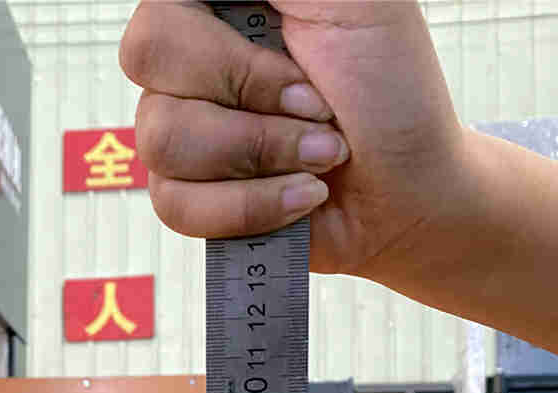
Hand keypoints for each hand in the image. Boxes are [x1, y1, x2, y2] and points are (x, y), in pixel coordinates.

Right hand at [120, 1, 470, 281]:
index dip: (221, 47)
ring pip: (160, 140)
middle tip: (316, 111)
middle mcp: (192, 60)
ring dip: (260, 156)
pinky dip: (250, 206)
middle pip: (148, 59)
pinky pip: (175, 204)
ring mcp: (182, 128)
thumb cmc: (392, 93)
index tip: (293, 56)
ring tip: (316, 160)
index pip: (163, 6)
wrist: (409, 193)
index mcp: (223, 1)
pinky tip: (296, 197)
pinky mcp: (188, 196)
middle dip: (248, 99)